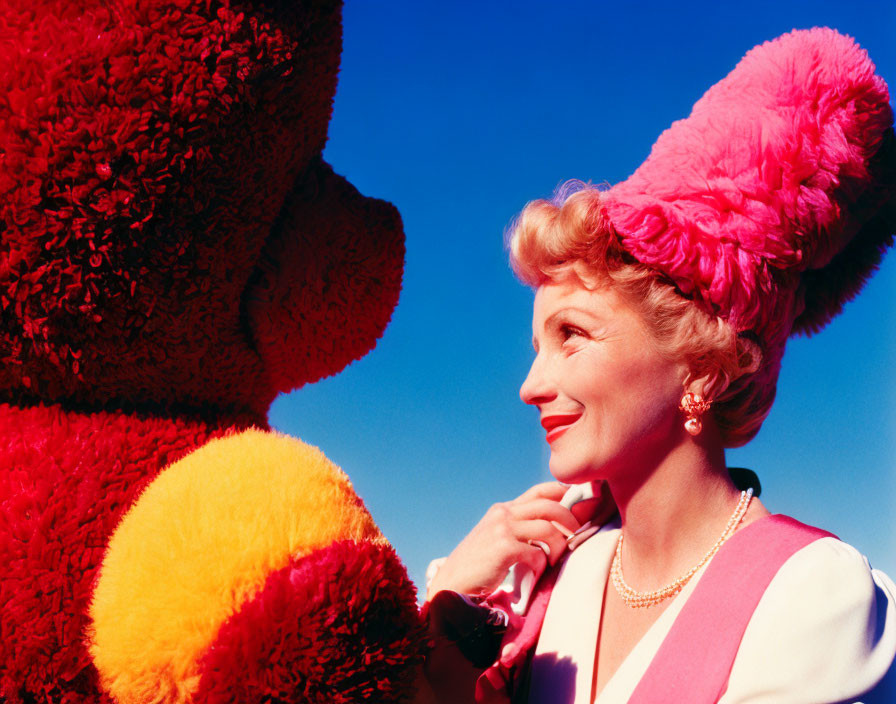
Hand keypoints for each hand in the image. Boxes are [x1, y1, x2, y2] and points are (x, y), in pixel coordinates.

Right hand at [426, 482, 581, 600]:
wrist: (452, 583)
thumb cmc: (478, 565)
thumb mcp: (496, 537)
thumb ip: (519, 529)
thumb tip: (553, 530)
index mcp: (503, 509)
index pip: (539, 491)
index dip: (562, 492)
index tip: (578, 503)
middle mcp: (503, 513)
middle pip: (549, 506)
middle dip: (570, 521)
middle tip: (576, 537)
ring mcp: (502, 529)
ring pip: (548, 529)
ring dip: (558, 547)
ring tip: (554, 561)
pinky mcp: (504, 548)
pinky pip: (538, 553)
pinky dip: (542, 565)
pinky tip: (534, 573)